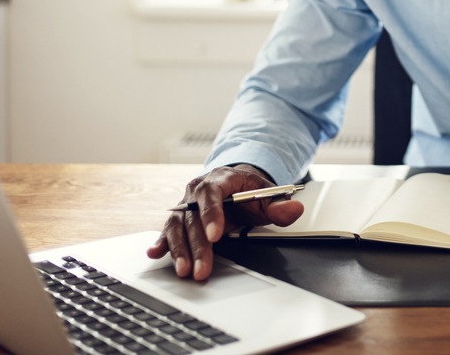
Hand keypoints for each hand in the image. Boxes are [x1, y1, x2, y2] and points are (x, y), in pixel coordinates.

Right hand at [146, 164, 303, 280]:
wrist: (234, 182)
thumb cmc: (248, 189)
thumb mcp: (267, 193)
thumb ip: (280, 204)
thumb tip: (294, 209)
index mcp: (219, 179)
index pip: (212, 194)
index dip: (211, 214)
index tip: (215, 235)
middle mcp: (196, 191)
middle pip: (193, 217)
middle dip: (197, 245)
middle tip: (201, 268)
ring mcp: (185, 205)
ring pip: (177, 226)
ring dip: (178, 249)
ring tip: (184, 270)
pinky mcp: (178, 219)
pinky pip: (167, 230)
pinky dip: (161, 242)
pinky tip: (154, 254)